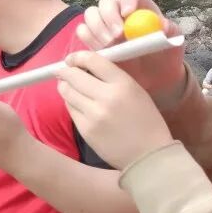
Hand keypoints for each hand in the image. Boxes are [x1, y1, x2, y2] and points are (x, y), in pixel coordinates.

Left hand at [55, 51, 173, 169]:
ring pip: (67, 92)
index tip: (71, 59)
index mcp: (123, 84)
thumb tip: (86, 68)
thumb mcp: (136, 92)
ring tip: (67, 86)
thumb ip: (112, 78)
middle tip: (63, 72)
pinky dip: (70, 103)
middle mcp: (106, 97)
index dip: (77, 57)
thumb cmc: (146, 122)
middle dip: (65, 71)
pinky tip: (76, 103)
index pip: (92, 60)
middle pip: (73, 76)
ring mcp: (93, 115)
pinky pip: (70, 110)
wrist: (148, 155)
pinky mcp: (85, 130)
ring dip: (64, 86)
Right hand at [79, 0, 185, 105]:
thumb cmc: (166, 56)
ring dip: (97, 29)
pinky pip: (82, 31)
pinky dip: (89, 40)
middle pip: (106, 2)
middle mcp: (119, 12)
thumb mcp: (174, 43)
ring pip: (90, 14)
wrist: (154, 77)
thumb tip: (162, 24)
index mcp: (140, 7)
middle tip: (117, 36)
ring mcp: (104, 25)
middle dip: (108, 17)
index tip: (128, 14)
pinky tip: (102, 52)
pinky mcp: (93, 39)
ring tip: (111, 47)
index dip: (127, 0)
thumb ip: (171, 31)